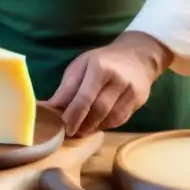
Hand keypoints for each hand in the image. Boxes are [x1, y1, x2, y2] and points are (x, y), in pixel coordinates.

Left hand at [46, 32, 172, 136]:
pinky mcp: (139, 101)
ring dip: (94, 127)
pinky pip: (121, 119)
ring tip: (81, 131)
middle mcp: (118, 79)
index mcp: (99, 67)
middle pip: (99, 109)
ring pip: (111, 118)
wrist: (136, 56)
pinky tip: (96, 125)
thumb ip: (67, 87)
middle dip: (82, 124)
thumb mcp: (81, 66)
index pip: (84, 97)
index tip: (63, 127)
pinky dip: (106, 125)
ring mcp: (131, 91)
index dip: (73, 115)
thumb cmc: (101, 61)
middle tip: (70, 132)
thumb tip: (50, 107)